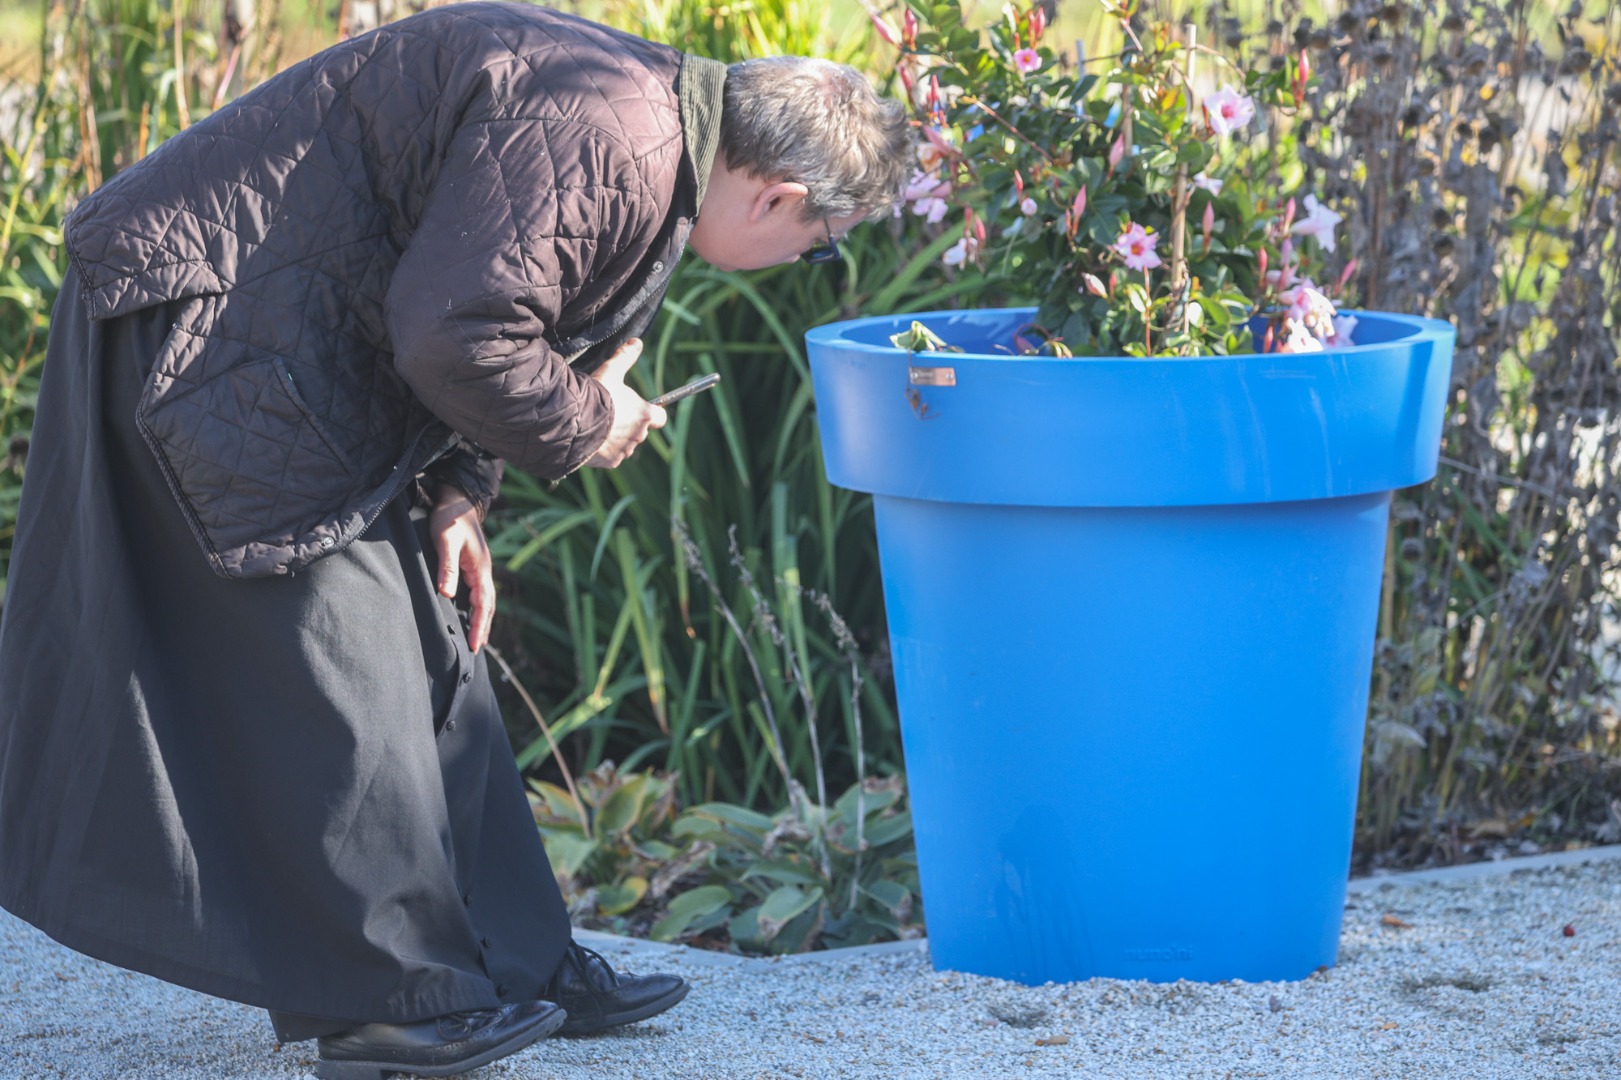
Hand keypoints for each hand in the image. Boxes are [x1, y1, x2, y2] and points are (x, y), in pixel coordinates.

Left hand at [429, 485, 494, 652]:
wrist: (456, 499)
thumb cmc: (449, 518)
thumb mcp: (446, 541)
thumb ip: (447, 567)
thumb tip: (447, 594)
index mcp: (480, 568)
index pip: (483, 604)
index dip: (479, 625)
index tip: (475, 645)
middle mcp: (483, 570)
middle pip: (488, 605)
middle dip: (483, 627)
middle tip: (477, 649)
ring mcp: (480, 567)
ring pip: (484, 599)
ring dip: (482, 618)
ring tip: (478, 637)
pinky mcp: (472, 564)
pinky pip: (478, 591)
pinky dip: (477, 606)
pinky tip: (470, 612)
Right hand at [585, 338, 666, 466]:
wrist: (574, 421)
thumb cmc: (595, 395)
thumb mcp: (610, 371)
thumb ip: (625, 357)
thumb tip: (637, 342)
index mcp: (644, 414)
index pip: (659, 417)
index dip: (651, 412)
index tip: (639, 408)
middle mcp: (639, 435)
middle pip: (640, 430)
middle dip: (628, 424)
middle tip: (610, 413)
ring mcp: (625, 450)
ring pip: (625, 444)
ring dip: (616, 437)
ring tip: (597, 425)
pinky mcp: (611, 462)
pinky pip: (611, 456)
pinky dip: (604, 450)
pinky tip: (591, 438)